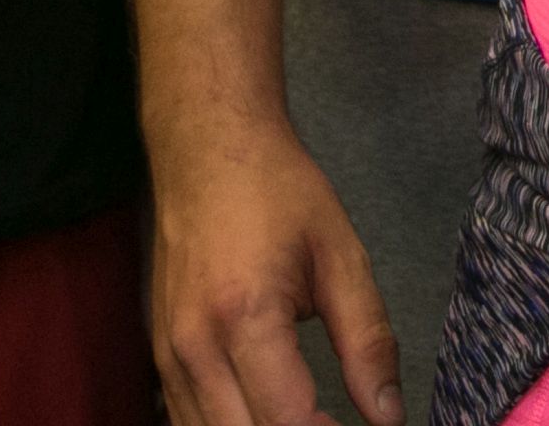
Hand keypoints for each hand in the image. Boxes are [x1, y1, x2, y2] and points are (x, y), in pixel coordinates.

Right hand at [149, 123, 402, 425]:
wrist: (206, 150)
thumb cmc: (276, 193)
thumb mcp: (342, 256)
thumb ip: (368, 341)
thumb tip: (388, 415)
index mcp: (245, 316)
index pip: (286, 421)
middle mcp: (195, 347)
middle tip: (336, 424)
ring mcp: (167, 357)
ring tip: (310, 420)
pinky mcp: (160, 358)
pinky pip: (187, 422)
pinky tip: (266, 419)